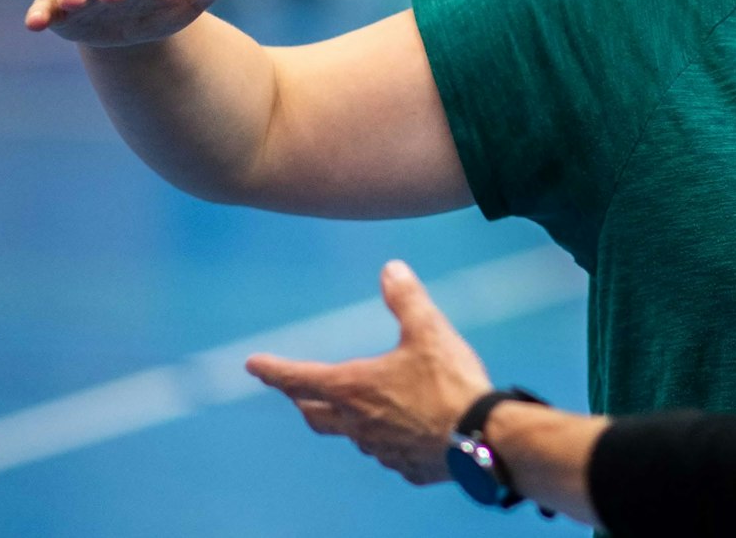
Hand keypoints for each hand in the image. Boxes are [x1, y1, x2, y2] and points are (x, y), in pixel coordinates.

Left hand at [247, 261, 491, 485]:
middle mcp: (357, 422)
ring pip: (349, 434)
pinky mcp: (406, 465)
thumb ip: (407, 300)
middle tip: (297, 391)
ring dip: (343, 420)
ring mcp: (380, 448)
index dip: (274, 369)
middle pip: (315, 413)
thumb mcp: (429, 332)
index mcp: (353, 388)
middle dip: (303, 399)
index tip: (253, 365)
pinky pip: (386, 452)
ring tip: (352, 409)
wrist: (482, 438)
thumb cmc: (448, 384)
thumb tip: (391, 269)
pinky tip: (399, 433)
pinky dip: (383, 439)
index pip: (300, 377)